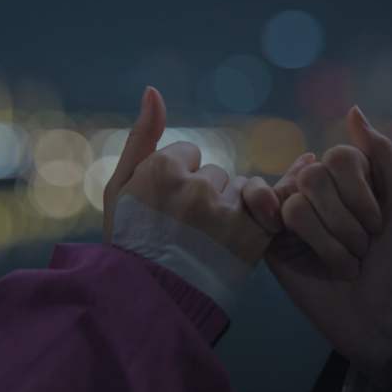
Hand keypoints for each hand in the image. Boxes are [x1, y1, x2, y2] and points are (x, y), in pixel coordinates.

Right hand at [103, 87, 273, 265]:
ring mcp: (226, 210)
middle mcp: (197, 185)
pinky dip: (266, 210)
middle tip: (186, 231)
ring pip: (240, 190)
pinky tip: (259, 218)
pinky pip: (271, 204)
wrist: (150, 302)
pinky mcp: (253, 233)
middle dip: (205, 196)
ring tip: (209, 243)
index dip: (177, 181)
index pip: (186, 156)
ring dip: (232, 209)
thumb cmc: (129, 244)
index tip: (165, 209)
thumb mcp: (120, 188)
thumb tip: (154, 89)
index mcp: (162, 169)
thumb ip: (142, 135)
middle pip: (215, 174)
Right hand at [243, 106, 391, 388]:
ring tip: (343, 263)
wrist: (379, 316)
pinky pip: (264, 211)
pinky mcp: (271, 240)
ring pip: (295, 198)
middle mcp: (321, 193)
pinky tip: (282, 233)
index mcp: (353, 181)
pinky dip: (279, 223)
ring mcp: (294, 215)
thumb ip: (383, 154)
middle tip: (362, 249)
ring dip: (327, 239)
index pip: (341, 156)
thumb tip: (353, 110)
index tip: (379, 225)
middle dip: (345, 220)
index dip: (360, 192)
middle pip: (316, 175)